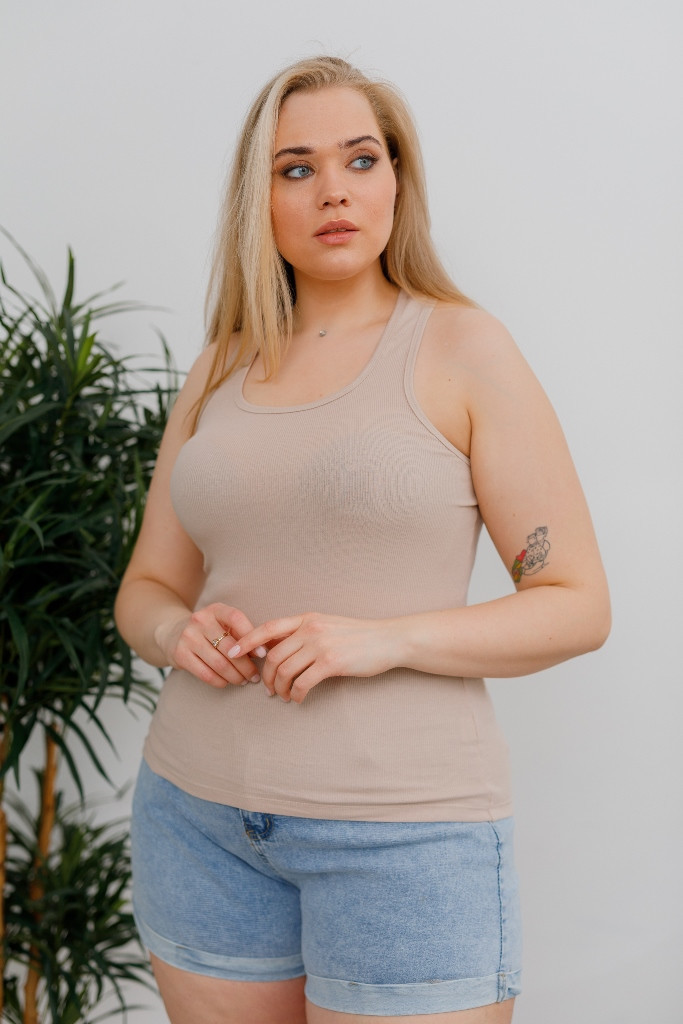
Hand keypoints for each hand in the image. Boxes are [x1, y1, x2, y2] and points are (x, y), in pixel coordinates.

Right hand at [154, 603, 266, 688]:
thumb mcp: (222, 624)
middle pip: (230, 647)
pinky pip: (205, 674)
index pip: (236, 619)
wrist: (172, 633)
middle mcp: (200, 620)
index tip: (263, 654)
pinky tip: (226, 682)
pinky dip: (220, 681)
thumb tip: (263, 651)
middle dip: (246, 666)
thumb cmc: (208, 631)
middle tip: (255, 676)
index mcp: (215, 609)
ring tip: (244, 681)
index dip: (251, 637)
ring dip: (235, 676)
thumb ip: (240, 633)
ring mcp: (188, 637)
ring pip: (219, 663)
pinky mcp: (180, 654)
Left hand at [228, 613, 396, 702]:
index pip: (268, 627)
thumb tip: (277, 646)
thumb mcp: (327, 625)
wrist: (388, 640)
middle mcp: (310, 629)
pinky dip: (297, 694)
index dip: (247, 640)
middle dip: (267, 676)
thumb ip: (304, 632)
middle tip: (268, 689)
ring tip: (284, 696)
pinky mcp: (331, 663)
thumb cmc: (358, 636)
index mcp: (307, 618)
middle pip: (273, 655)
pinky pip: (303, 682)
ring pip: (285, 670)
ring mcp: (320, 645)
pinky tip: (299, 699)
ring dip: (281, 688)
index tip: (231, 651)